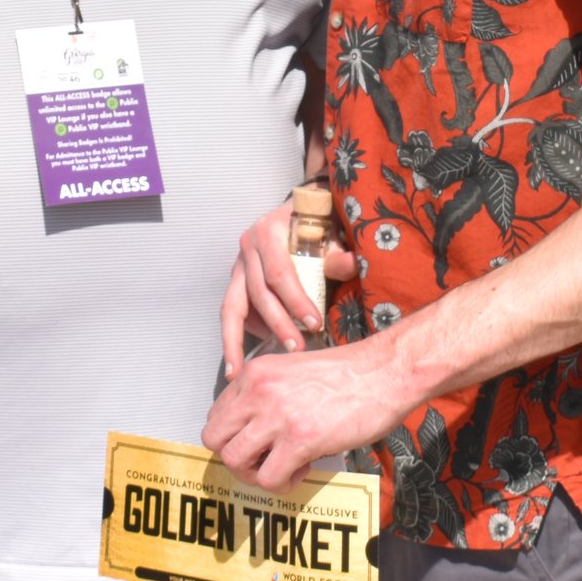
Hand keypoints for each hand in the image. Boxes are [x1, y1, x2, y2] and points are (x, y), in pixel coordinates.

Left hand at [203, 339, 411, 490]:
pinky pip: (268, 478)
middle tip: (261, 461)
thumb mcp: (293, 370)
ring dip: (254, 474)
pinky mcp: (299, 439)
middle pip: (214, 439)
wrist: (384, 372)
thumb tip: (255, 429)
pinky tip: (302, 471)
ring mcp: (277, 416)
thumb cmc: (348, 374)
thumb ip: (268, 393)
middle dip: (236, 457)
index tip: (257, 443)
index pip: (217, 415)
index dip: (235, 436)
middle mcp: (258, 391)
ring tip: (281, 469)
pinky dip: (282, 484)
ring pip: (234, 460)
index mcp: (255, 373)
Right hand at [219, 200, 359, 374]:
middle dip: (277, 325)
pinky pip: (232, 312)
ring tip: (239, 372)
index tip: (315, 324)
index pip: (279, 273)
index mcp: (268, 231)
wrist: (301, 208)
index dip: (295, 301)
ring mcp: (238, 265)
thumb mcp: (331, 231)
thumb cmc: (318, 223)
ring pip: (230, 307)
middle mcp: (248, 247)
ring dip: (235, 341)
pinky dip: (238, 335)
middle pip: (257, 293)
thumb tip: (351, 265)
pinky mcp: (236, 281)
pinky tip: (244, 360)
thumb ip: (340, 252)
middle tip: (296, 349)